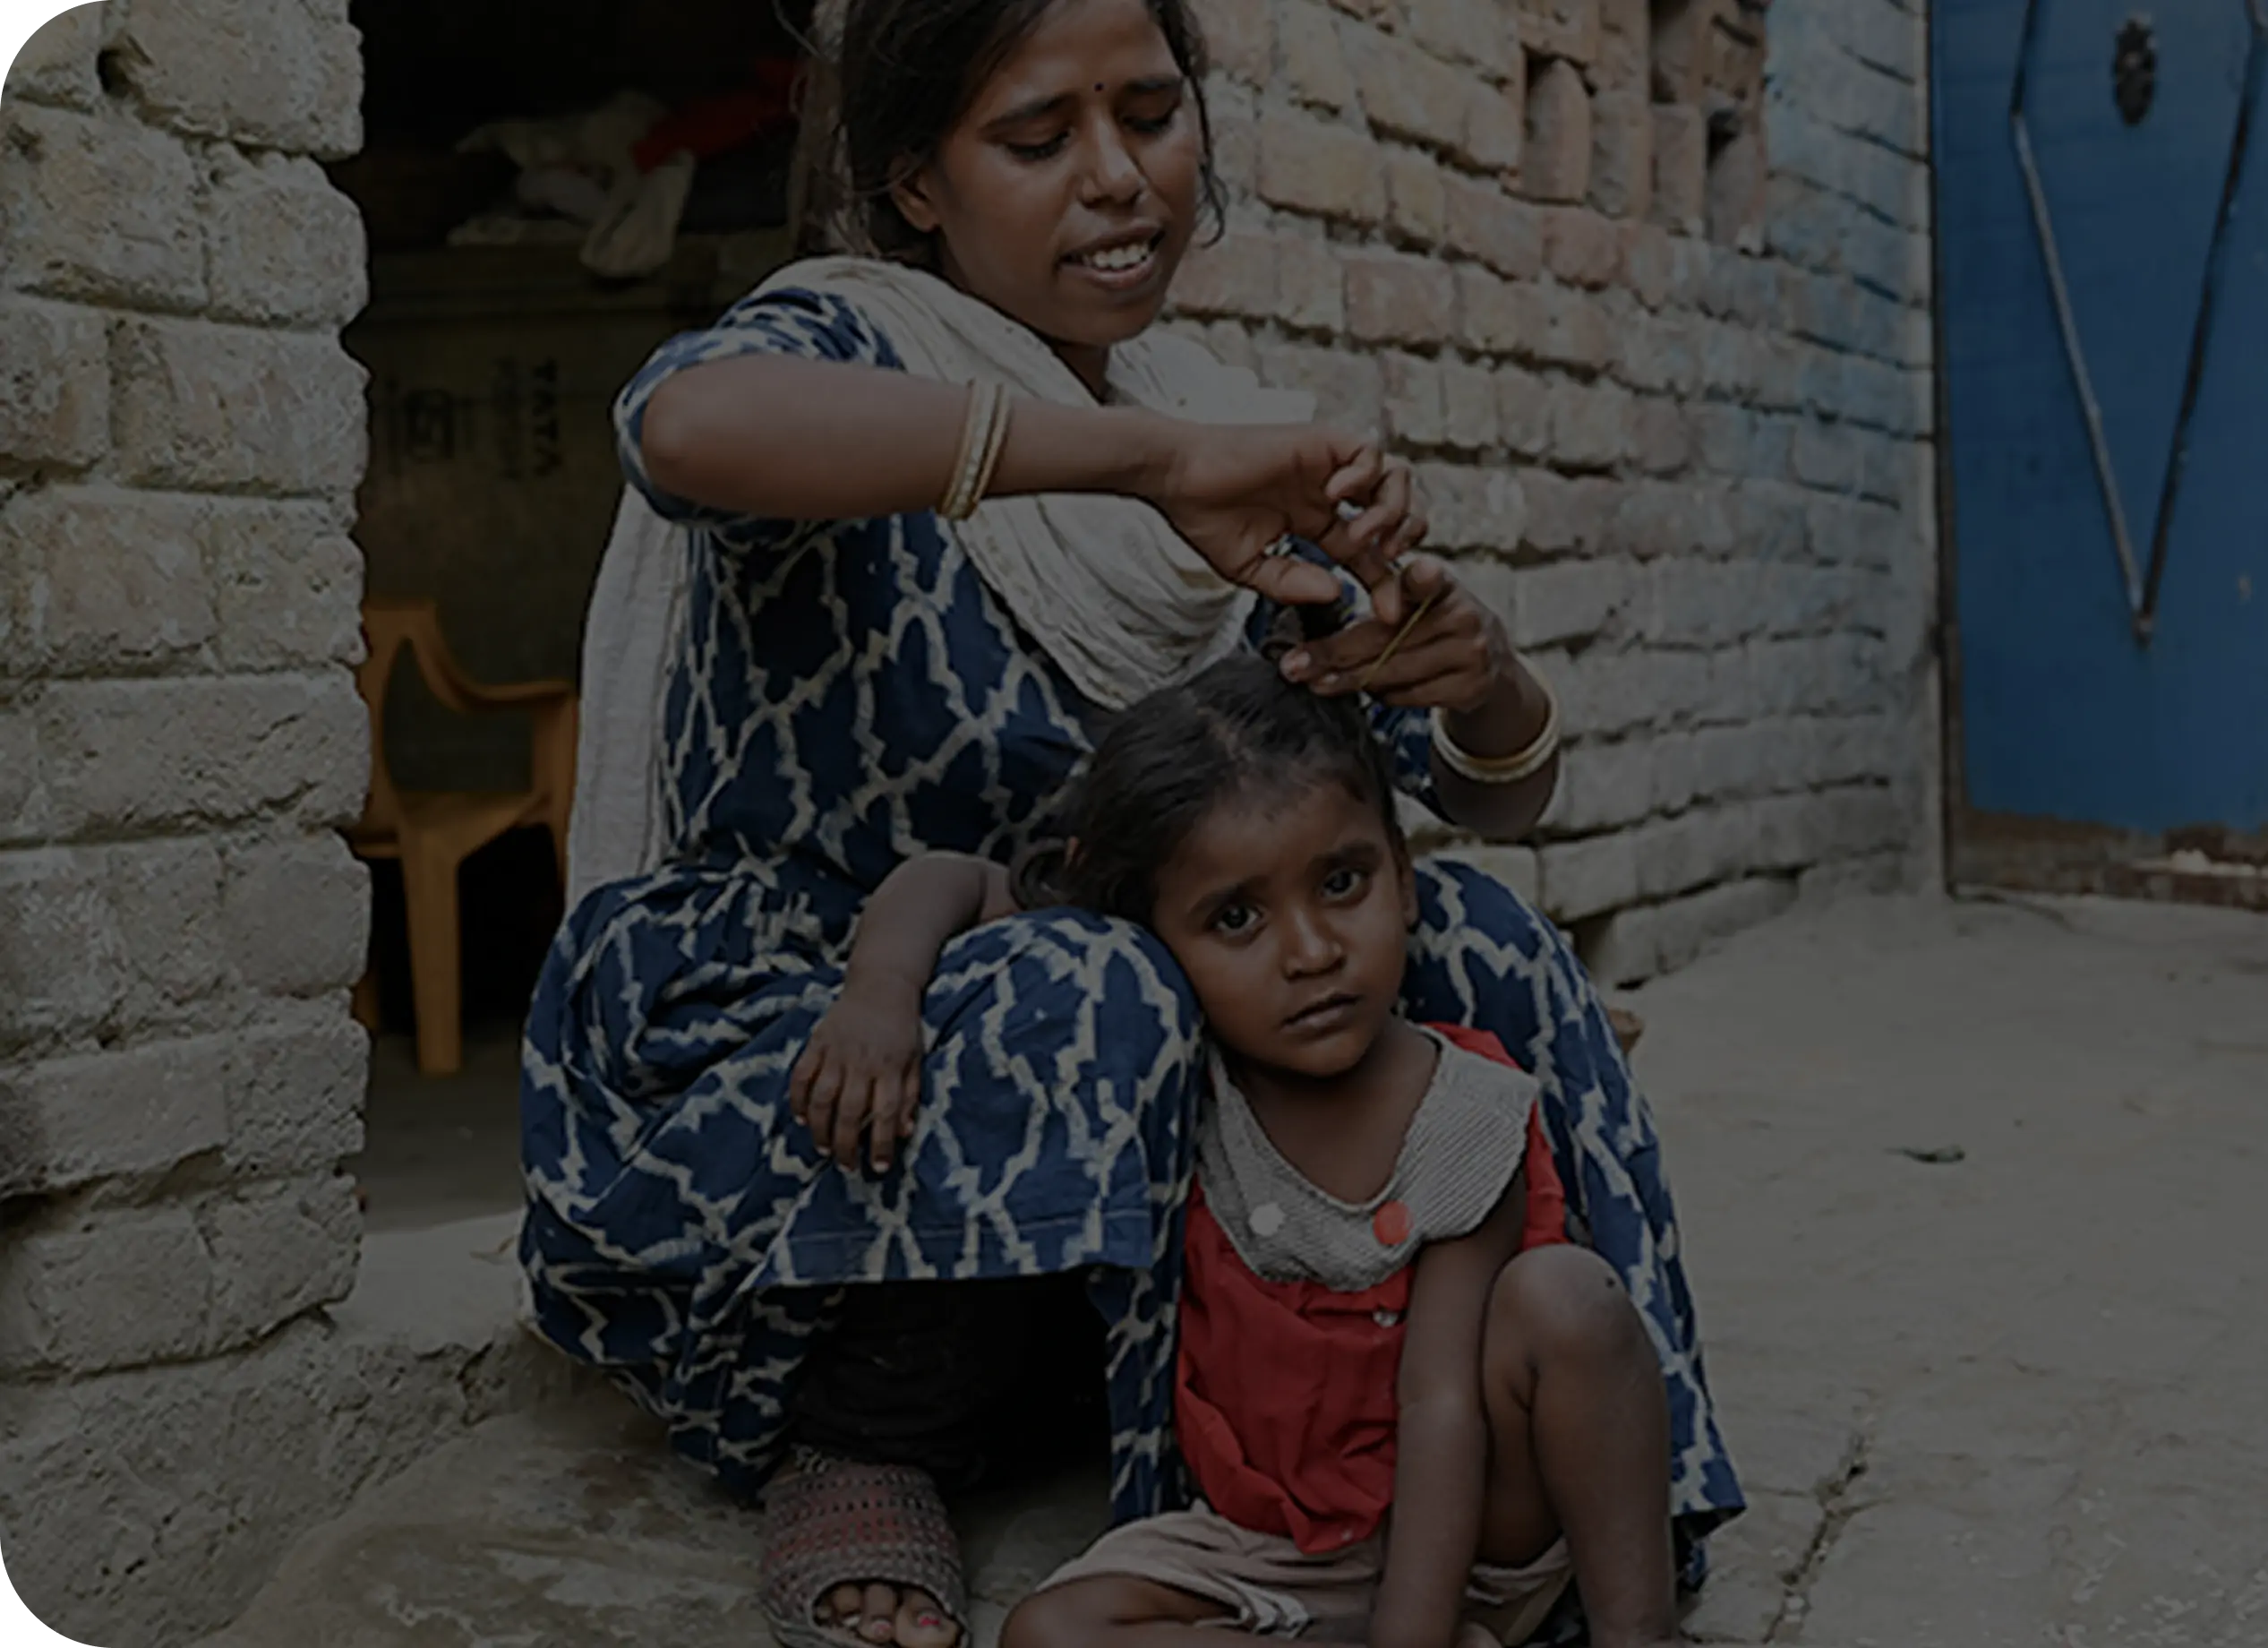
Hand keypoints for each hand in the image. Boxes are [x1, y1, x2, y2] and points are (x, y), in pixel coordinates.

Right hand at [789, 983, 925, 1172]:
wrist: (882, 984)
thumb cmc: (903, 1027)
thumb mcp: (916, 1060)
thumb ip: (911, 1095)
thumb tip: (904, 1133)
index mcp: (891, 1068)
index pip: (886, 1113)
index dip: (881, 1144)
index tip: (877, 1167)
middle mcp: (863, 1062)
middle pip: (850, 1112)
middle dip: (846, 1146)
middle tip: (846, 1166)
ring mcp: (837, 1052)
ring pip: (822, 1098)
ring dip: (820, 1129)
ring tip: (824, 1150)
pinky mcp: (817, 1042)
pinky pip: (801, 1075)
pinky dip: (797, 1099)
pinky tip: (801, 1119)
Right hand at [1142, 423, 1423, 621]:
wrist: (1176, 477)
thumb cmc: (1202, 518)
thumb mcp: (1250, 569)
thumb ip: (1292, 584)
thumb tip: (1337, 593)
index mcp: (1315, 523)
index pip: (1368, 554)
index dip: (1385, 582)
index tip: (1390, 615)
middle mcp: (1329, 494)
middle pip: (1398, 513)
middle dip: (1405, 540)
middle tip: (1383, 561)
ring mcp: (1329, 465)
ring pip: (1396, 479)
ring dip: (1390, 511)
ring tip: (1359, 534)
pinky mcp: (1322, 441)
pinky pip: (1371, 451)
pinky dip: (1365, 476)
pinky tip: (1335, 496)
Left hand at [1278, 553, 1506, 711]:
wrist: (1491, 662)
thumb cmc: (1436, 623)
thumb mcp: (1418, 599)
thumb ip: (1384, 597)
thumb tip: (1322, 610)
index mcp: (1444, 585)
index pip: (1431, 580)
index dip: (1423, 578)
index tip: (1421, 572)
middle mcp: (1464, 616)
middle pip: (1388, 639)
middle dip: (1333, 654)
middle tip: (1293, 664)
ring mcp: (1471, 656)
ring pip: (1393, 673)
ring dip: (1349, 680)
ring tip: (1317, 682)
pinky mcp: (1469, 689)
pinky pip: (1407, 697)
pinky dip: (1381, 695)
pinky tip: (1367, 689)